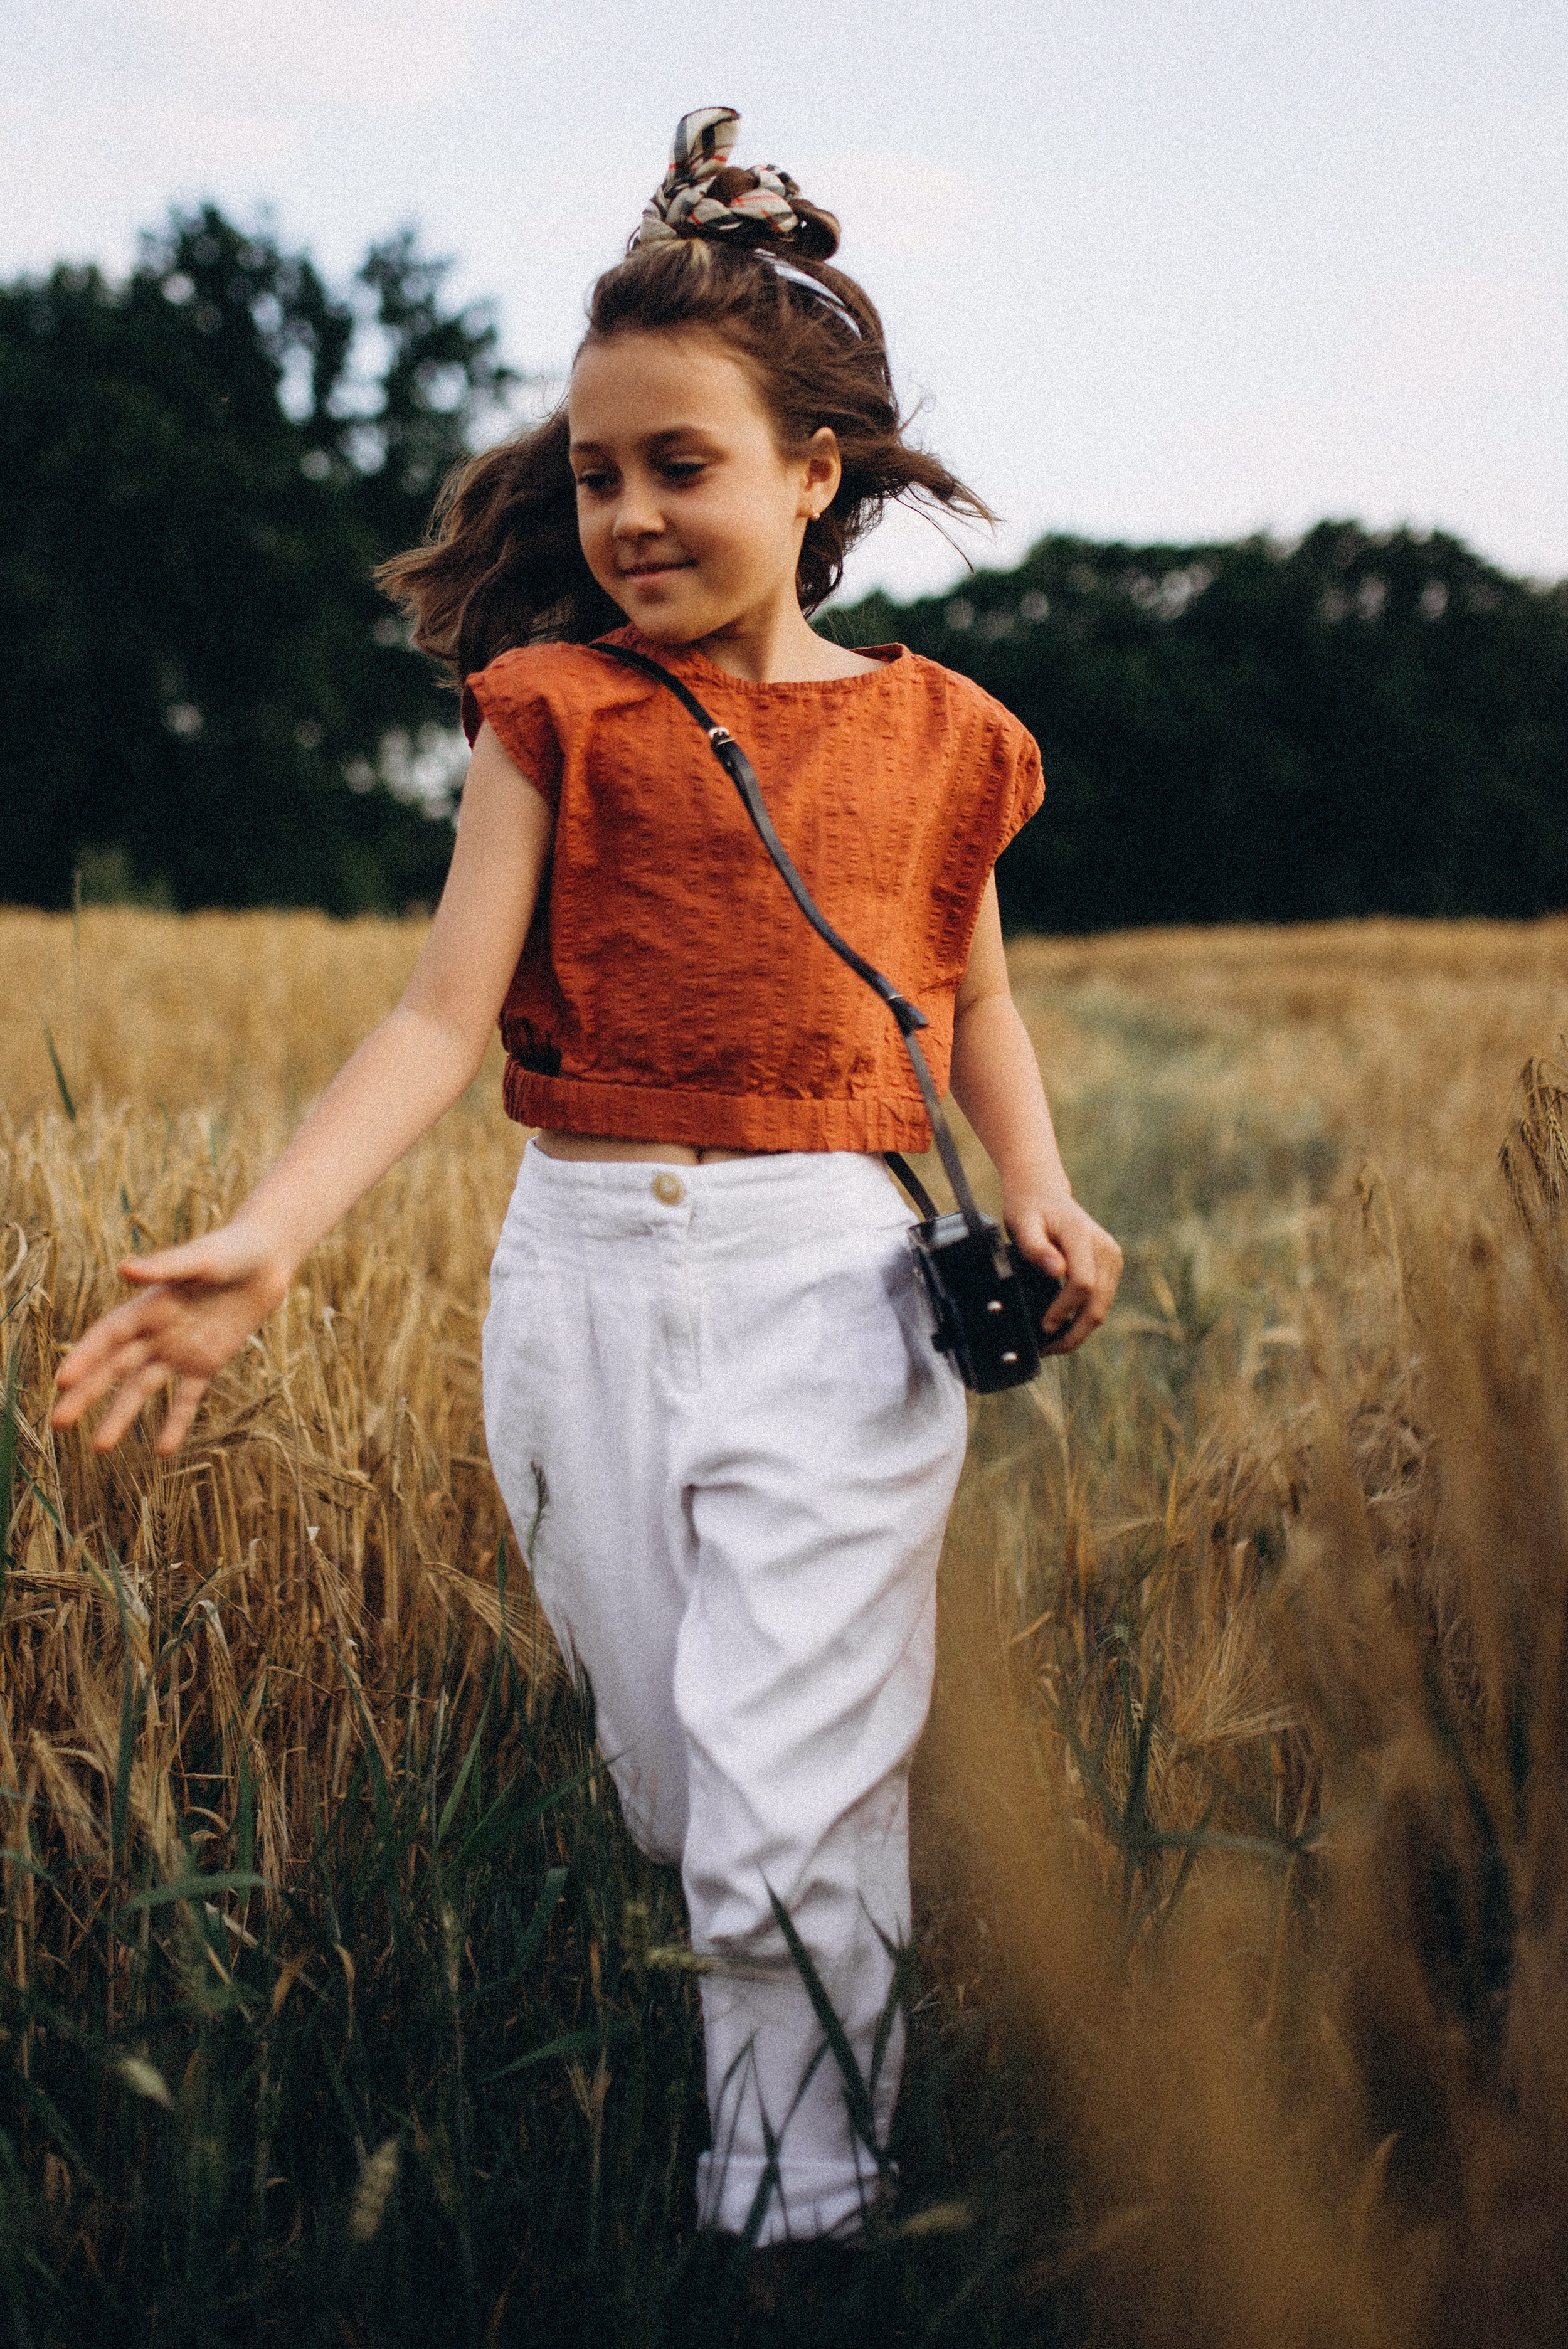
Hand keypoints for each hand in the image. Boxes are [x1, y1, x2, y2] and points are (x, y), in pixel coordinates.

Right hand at [51, 1224, 291, 1454]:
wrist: (266, 1259)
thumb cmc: (231, 1250)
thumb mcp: (201, 1259)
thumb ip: (165, 1267)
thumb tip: (124, 1269)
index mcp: (148, 1305)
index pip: (108, 1336)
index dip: (85, 1357)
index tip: (62, 1381)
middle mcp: (157, 1331)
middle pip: (114, 1367)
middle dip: (86, 1394)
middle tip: (57, 1423)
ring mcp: (180, 1349)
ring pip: (143, 1387)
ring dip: (121, 1415)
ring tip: (100, 1449)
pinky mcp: (207, 1361)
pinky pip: (189, 1397)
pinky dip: (177, 1421)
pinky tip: (163, 1451)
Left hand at [1004, 1187, 1121, 1353]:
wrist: (1045, 1195)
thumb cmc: (1029, 1210)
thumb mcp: (1022, 1223)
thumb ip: (1036, 1247)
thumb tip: (1056, 1271)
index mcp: (1082, 1235)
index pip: (1082, 1282)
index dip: (1064, 1309)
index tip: (1044, 1327)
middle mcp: (1105, 1247)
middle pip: (1098, 1302)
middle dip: (1074, 1332)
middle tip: (1047, 1349)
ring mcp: (1112, 1257)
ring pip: (1102, 1306)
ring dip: (1080, 1330)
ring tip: (1052, 1344)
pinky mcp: (1112, 1266)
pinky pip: (1101, 1300)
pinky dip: (1084, 1318)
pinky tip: (1063, 1328)